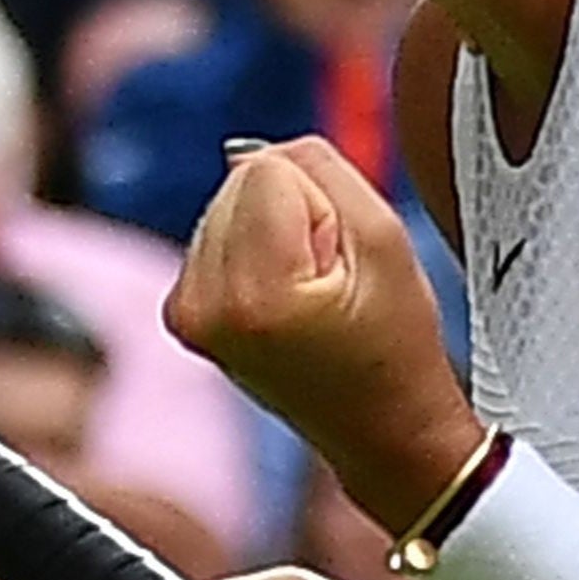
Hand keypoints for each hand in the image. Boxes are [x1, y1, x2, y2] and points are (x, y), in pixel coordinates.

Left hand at [166, 137, 469, 506]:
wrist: (382, 429)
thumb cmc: (394, 346)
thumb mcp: (384, 237)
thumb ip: (318, 167)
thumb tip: (248, 151)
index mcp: (255, 292)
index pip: (265, 168)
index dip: (320, 202)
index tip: (342, 260)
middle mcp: (205, 305)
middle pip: (238, 182)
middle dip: (290, 213)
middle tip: (330, 280)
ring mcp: (188, 314)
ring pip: (225, 204)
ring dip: (270, 233)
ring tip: (310, 295)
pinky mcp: (184, 315)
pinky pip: (215, 235)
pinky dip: (251, 253)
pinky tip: (284, 300)